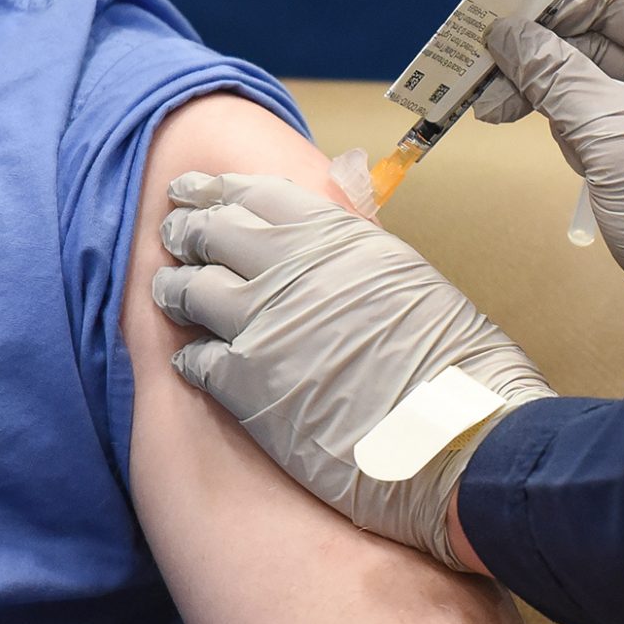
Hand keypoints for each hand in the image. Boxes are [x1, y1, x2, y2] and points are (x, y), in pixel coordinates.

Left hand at [154, 172, 554, 566]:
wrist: (456, 434)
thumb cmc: (452, 361)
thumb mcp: (406, 275)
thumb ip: (353, 253)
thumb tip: (325, 248)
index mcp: (334, 234)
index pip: (254, 192)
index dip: (218, 189)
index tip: (198, 189)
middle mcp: (289, 267)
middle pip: (211, 231)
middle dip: (186, 229)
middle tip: (174, 233)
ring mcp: (261, 324)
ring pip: (189, 289)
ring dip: (173, 287)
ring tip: (167, 290)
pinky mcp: (246, 386)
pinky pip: (195, 358)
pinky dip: (188, 355)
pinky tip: (190, 360)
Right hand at [474, 0, 623, 358]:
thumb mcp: (610, 136)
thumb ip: (554, 76)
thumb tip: (504, 33)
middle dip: (544, 14)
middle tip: (483, 31)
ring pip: (586, 48)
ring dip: (530, 62)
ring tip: (480, 88)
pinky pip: (580, 88)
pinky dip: (539, 94)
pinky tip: (499, 109)